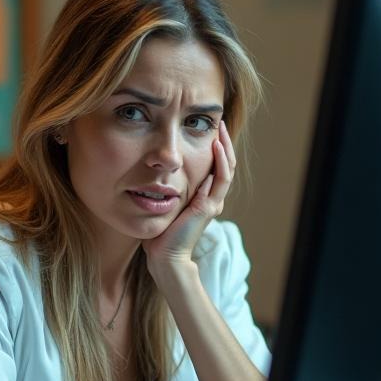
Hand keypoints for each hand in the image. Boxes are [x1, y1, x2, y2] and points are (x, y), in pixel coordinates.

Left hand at [142, 121, 234, 276]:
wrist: (165, 256)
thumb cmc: (160, 234)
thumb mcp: (164, 204)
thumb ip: (166, 191)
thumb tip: (154, 172)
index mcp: (203, 198)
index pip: (215, 168)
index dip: (215, 149)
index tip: (208, 131)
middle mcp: (212, 199)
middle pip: (225, 165)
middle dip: (222, 143)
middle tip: (218, 123)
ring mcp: (213, 203)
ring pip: (226, 169)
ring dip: (224, 147)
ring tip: (219, 129)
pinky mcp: (209, 207)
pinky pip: (220, 180)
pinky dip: (219, 162)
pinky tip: (215, 146)